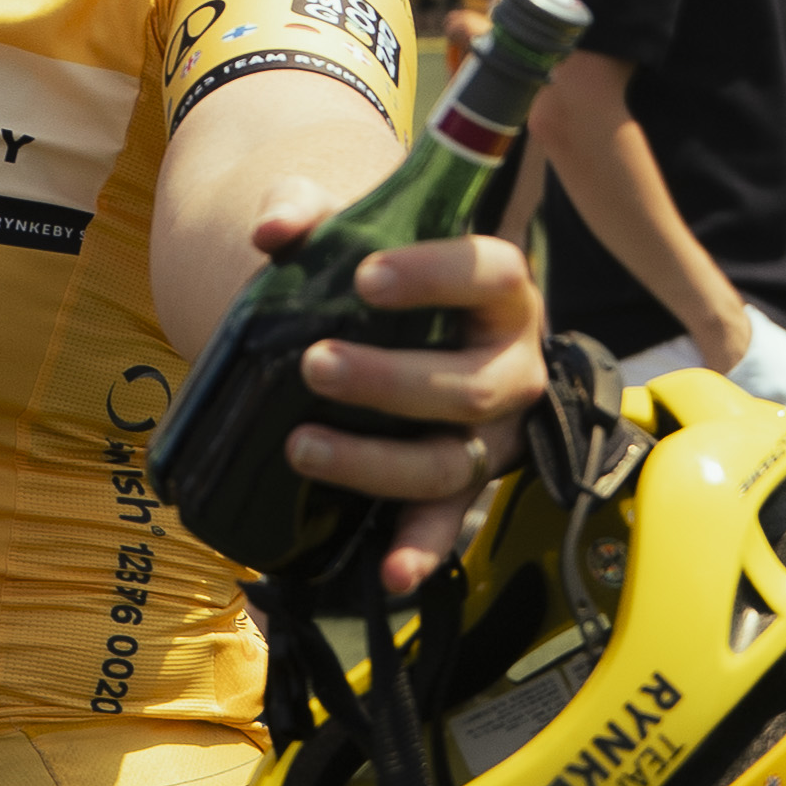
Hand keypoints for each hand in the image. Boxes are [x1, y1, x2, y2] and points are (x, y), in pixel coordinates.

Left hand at [262, 208, 548, 599]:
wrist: (379, 323)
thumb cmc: (372, 270)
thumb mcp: (341, 230)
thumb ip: (307, 211)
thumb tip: (274, 231)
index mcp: (500, 291)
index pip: (492, 272)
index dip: (435, 276)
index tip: (365, 278)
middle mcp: (511, 365)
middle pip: (472, 385)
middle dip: (392, 380)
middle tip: (314, 364)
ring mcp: (492, 434)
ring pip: (452, 462)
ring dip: (377, 462)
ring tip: (300, 445)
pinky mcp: (462, 485)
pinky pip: (447, 526)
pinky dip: (420, 551)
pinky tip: (388, 575)